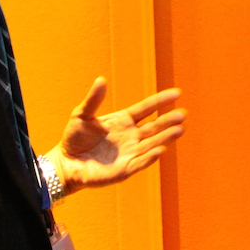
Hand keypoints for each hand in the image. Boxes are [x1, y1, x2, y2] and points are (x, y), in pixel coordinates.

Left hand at [47, 78, 185, 193]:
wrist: (66, 162)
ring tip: (180, 129)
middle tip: (182, 114)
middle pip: (154, 127)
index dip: (161, 101)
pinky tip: (160, 150)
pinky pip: (140, 162)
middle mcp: (131, 136)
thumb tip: (101, 79)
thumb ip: (93, 99)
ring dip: (165, 137)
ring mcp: (130, 153)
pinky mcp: (124, 169)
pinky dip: (150, 157)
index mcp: (124, 121)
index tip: (177, 93)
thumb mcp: (82, 114)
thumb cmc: (74, 138)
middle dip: (168, 121)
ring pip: (152, 143)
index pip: (147, 109)